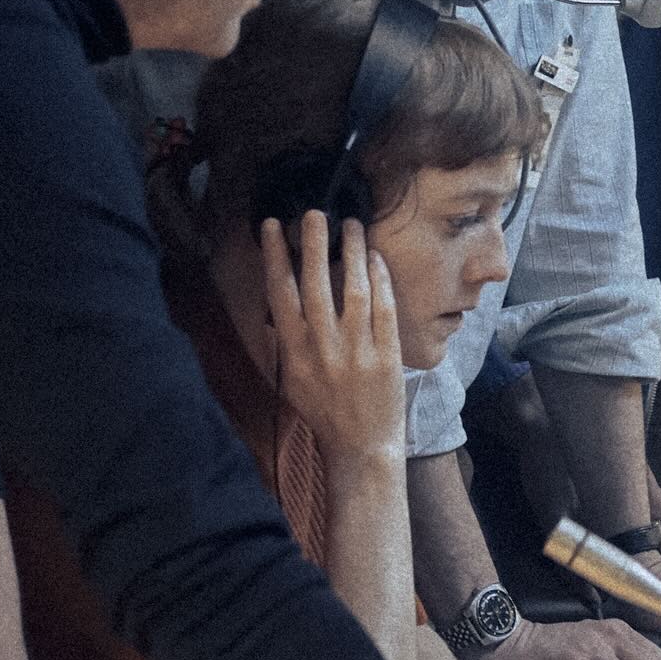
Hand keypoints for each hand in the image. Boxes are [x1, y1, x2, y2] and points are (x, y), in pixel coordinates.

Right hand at [261, 213, 405, 469]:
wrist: (361, 447)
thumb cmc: (324, 411)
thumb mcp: (292, 379)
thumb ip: (286, 341)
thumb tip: (276, 302)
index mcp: (293, 353)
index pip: (280, 294)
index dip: (276, 256)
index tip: (273, 226)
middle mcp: (322, 349)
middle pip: (316, 285)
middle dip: (314, 244)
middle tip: (315, 212)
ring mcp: (356, 351)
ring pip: (354, 291)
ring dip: (352, 253)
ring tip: (352, 225)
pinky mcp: (387, 356)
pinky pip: (384, 310)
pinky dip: (381, 280)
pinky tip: (377, 258)